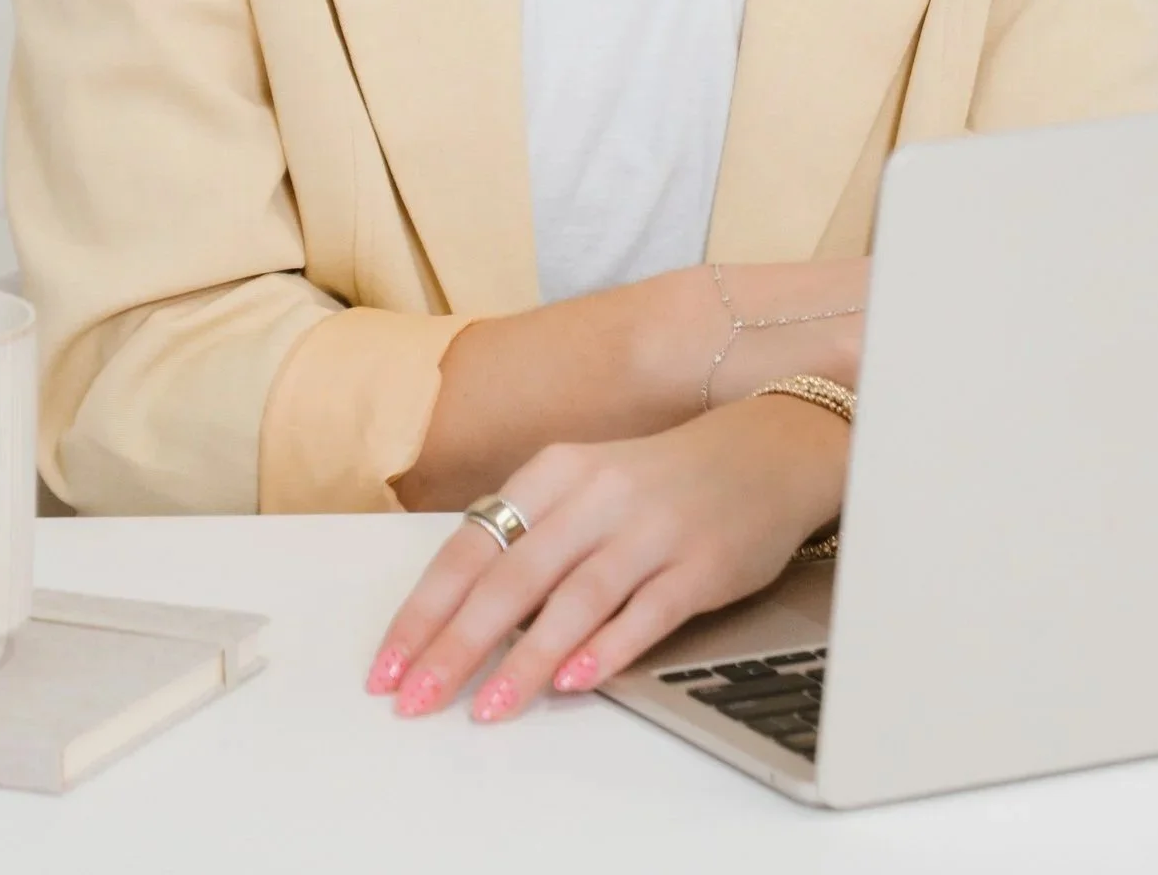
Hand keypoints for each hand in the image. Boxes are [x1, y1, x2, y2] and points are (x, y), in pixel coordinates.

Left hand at [365, 394, 846, 722]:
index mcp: (557, 471)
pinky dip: (606, 648)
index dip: (425, 609)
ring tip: (486, 708)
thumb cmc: (662, 480)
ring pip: (574, 599)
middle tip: (417, 698)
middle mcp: (599, 494)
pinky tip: (573, 682)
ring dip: (525, 660)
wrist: (769, 449)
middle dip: (457, 644)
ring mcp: (652, 528)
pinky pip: (645, 611)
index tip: (389, 664)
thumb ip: (532, 538)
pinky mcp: (701, 563)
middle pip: (514, 576)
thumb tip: (461, 616)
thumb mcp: (586, 485)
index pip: (472, 545)